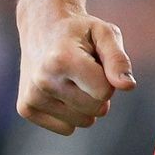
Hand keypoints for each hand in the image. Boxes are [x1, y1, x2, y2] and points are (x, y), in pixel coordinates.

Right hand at [16, 6, 135, 134]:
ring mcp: (32, 96)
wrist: (42, 25)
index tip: (97, 61)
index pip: (104, 92)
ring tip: (72, 77)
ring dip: (85, 103)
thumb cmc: (80, 31)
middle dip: (98, 91)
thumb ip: (118, 59)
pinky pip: (67, 128)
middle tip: (85, 69)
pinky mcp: (26, 108)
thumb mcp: (105, 33)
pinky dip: (70, 113)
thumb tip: (128, 86)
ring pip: (83, 122)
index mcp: (61, 59)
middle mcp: (43, 80)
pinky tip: (60, 88)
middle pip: (96, 109)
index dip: (108, 78)